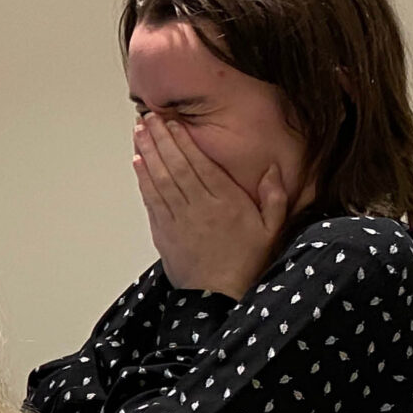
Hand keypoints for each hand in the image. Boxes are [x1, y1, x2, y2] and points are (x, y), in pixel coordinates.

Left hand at [133, 114, 287, 298]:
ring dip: (147, 153)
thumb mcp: (273, 229)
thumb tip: (273, 169)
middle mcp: (199, 206)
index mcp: (226, 202)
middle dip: (160, 139)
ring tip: (139, 131)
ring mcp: (178, 218)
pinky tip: (138, 162)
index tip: (173, 121)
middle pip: (175, 165)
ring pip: (160, 179)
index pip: (200, 163)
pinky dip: (143, 179)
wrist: (219, 296)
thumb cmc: (247, 262)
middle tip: (148, 117)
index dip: (183, 140)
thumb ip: (274, 197)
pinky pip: (151, 199)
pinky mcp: (163, 231)